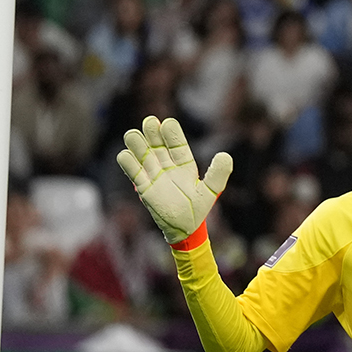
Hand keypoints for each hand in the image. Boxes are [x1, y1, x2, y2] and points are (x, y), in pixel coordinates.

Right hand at [118, 116, 232, 243]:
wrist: (183, 229)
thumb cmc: (198, 209)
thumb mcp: (211, 191)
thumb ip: (218, 174)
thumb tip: (225, 156)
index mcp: (185, 164)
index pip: (177, 144)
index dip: (172, 134)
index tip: (167, 123)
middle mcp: (168, 165)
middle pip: (158, 144)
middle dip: (152, 133)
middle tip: (149, 122)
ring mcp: (154, 174)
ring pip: (143, 154)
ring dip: (137, 144)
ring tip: (132, 136)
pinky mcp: (143, 186)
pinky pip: (133, 171)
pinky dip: (127, 162)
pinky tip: (126, 156)